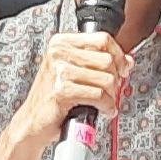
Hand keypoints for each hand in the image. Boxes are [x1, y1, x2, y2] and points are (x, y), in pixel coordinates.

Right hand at [6, 32, 132, 148]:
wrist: (33, 120)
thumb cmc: (53, 96)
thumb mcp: (74, 71)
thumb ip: (98, 61)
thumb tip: (127, 60)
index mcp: (62, 42)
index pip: (102, 39)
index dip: (118, 55)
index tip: (122, 68)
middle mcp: (59, 53)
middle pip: (107, 60)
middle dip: (116, 79)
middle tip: (112, 91)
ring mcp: (60, 71)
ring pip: (106, 79)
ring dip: (112, 96)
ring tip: (106, 102)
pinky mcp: (62, 91)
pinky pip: (99, 95)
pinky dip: (106, 106)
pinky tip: (103, 110)